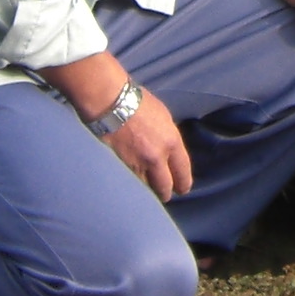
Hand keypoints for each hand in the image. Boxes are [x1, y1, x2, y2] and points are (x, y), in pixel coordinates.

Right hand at [50, 52, 193, 202]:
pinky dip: (129, 183)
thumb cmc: (137, 102)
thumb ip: (168, 138)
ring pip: (144, 189)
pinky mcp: (118, 167)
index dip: (183, 184)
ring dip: (145, 190)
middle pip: (164, 188)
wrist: (110, 101)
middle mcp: (157, 157)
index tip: (182, 189)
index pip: (183, 172)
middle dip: (164, 193)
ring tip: (144, 189)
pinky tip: (128, 183)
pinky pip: (128, 182)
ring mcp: (136, 164)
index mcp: (172, 142)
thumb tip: (168, 153)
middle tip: (163, 194)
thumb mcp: (163, 117)